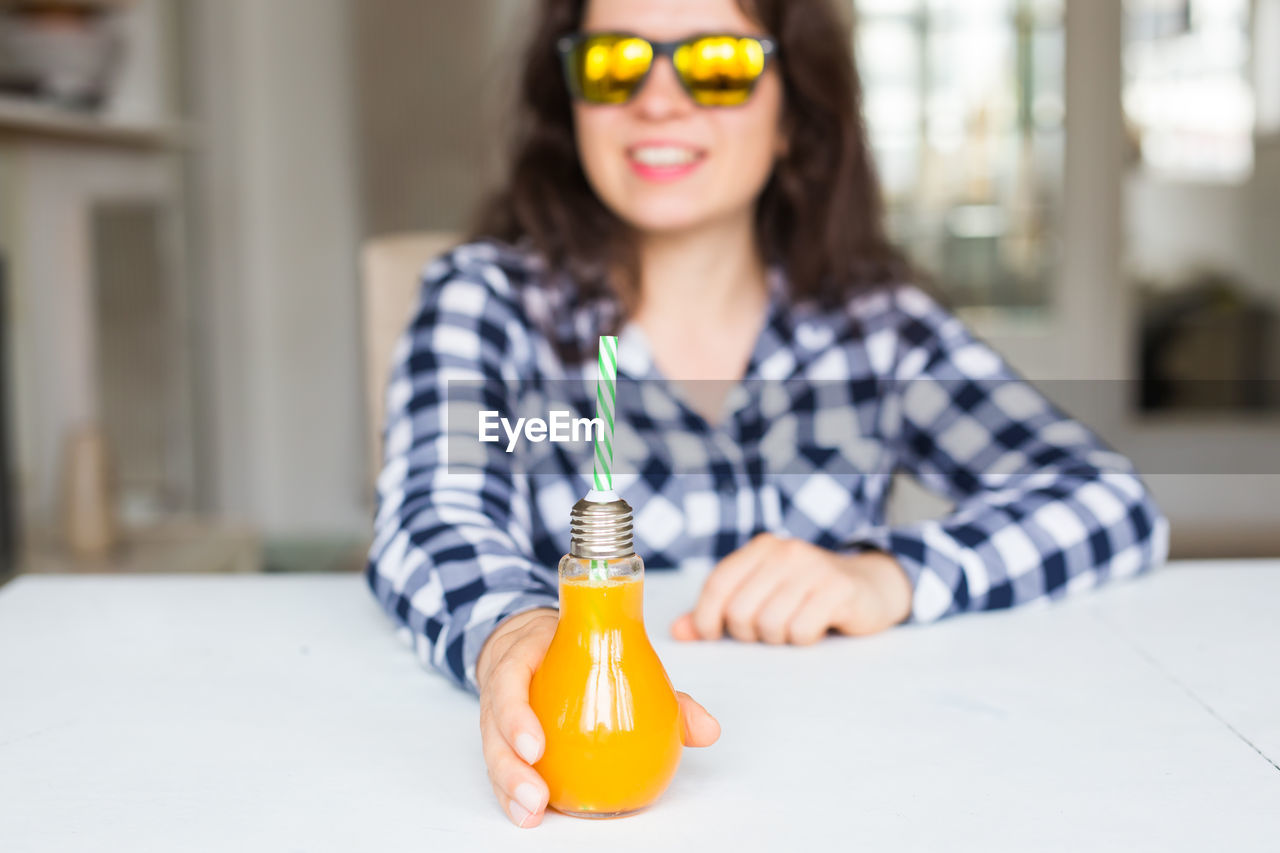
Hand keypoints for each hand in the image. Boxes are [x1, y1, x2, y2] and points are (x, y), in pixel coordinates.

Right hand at [476, 607, 720, 828]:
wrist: (535, 639)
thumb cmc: (579, 651)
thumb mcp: (614, 657)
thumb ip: (661, 693)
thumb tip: (708, 729)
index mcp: (527, 654)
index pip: (510, 679)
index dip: (517, 714)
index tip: (538, 746)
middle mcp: (504, 686)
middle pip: (492, 727)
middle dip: (510, 766)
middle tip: (537, 795)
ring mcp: (497, 714)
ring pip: (491, 751)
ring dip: (508, 786)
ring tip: (531, 813)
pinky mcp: (501, 737)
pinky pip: (499, 764)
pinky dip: (510, 791)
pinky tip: (528, 814)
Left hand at [670, 533, 912, 644]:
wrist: (870, 586)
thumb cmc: (806, 595)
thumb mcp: (761, 595)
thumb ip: (719, 611)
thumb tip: (679, 632)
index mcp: (760, 548)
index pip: (717, 584)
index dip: (706, 617)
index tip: (712, 635)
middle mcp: (785, 551)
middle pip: (740, 611)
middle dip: (748, 633)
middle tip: (768, 630)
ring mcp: (814, 568)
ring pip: (769, 624)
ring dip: (778, 638)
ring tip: (793, 626)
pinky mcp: (839, 589)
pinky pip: (801, 631)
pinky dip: (803, 639)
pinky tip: (815, 627)